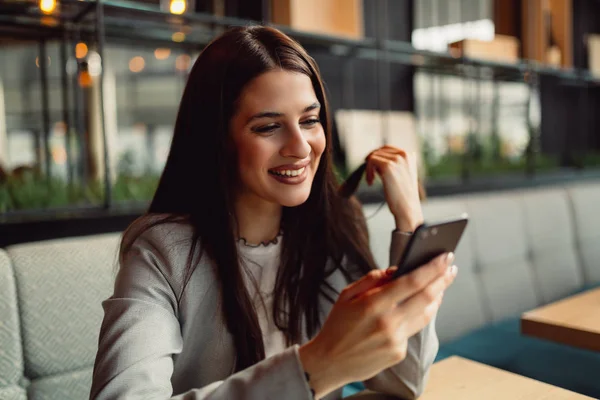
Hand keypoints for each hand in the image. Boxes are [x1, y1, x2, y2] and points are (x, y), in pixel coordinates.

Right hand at [298, 253, 456, 398]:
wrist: (329, 362)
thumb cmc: (337, 325)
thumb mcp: (346, 295)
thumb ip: (371, 279)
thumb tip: (396, 270)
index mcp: (372, 304)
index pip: (412, 282)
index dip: (432, 268)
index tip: (445, 257)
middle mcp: (387, 323)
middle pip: (427, 297)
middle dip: (443, 280)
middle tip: (451, 268)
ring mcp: (395, 340)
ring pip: (426, 314)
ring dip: (437, 297)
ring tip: (441, 284)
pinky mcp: (399, 352)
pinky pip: (414, 329)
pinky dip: (419, 315)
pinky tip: (422, 306)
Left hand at [365, 145, 422, 231]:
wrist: (407, 209)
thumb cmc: (403, 196)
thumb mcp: (401, 175)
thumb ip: (393, 164)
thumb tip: (372, 157)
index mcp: (410, 155)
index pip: (387, 148)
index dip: (377, 158)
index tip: (374, 171)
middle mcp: (405, 154)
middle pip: (379, 151)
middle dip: (372, 163)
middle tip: (371, 177)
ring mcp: (397, 159)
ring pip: (373, 156)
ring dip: (369, 168)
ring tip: (371, 181)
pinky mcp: (388, 166)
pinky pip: (371, 161)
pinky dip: (368, 172)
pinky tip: (370, 182)